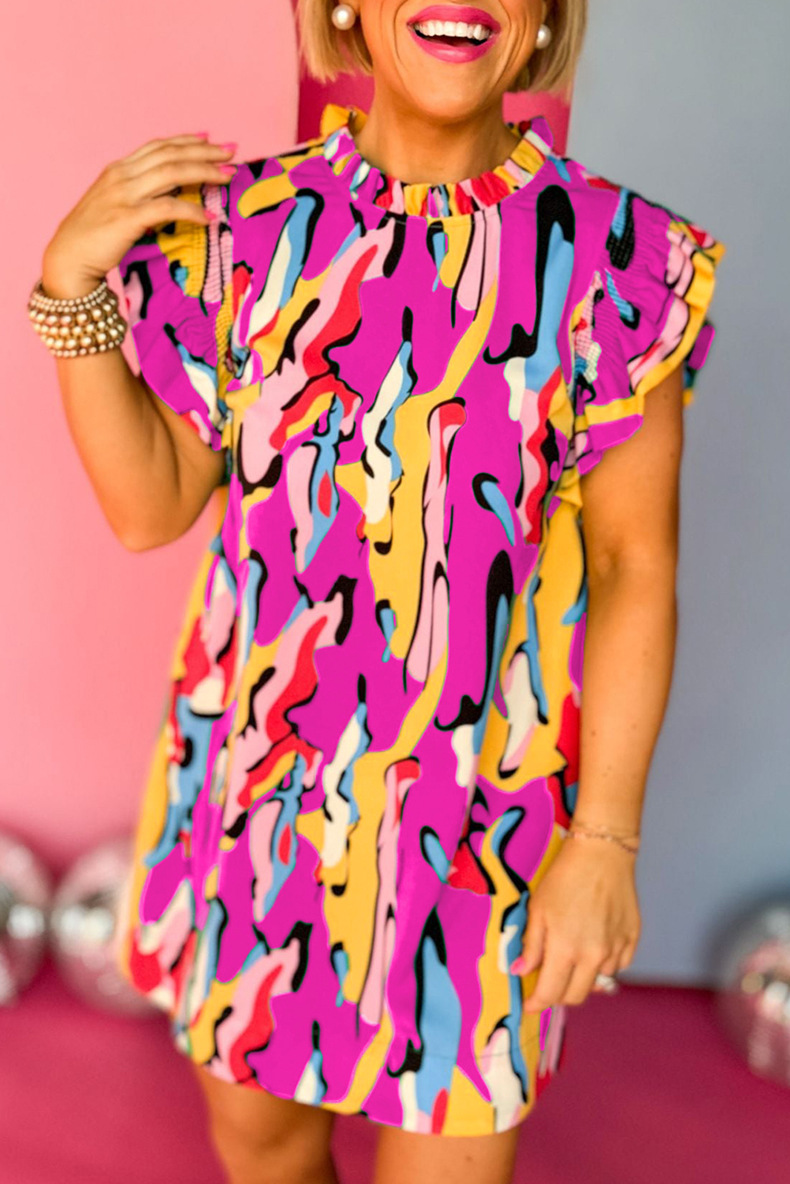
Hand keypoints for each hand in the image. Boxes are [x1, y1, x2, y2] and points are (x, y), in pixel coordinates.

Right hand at [41, 133, 237, 296]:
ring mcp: (123, 195)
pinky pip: (167, 208)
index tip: (210, 138)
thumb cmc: (93, 238)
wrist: (68, 258)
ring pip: (171, 173)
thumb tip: (173, 194)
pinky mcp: (128, 218)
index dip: (186, 140)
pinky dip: (191, 210)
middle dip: (204, 151)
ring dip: (204, 172)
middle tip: (231, 151)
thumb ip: (142, 195)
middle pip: (170, 155)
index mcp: (118, 169)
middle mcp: (121, 176)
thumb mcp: (117, 206)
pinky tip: (209, 216)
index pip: (158, 146)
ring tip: (228, 175)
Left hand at [510, 835, 640, 1011]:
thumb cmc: (564, 878)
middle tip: (549, 980)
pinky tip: (595, 944)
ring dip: (583, 976)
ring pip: (597, 981)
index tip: (530, 1004)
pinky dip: (604, 964)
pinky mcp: (632, 940)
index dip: (537, 1003)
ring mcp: (616, 949)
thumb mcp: (538, 908)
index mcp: (565, 948)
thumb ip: (531, 945)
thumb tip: (521, 972)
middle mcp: (593, 955)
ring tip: (573, 954)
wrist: (601, 854)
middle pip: (576, 996)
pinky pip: (617, 966)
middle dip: (559, 994)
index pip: (551, 993)